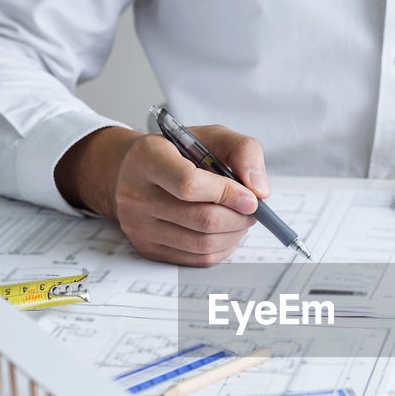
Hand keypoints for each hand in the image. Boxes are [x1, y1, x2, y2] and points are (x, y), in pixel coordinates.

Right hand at [55, 124, 268, 265]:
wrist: (138, 171)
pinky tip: (226, 232)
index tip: (251, 198)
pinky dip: (222, 248)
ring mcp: (138, 225)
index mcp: (148, 157)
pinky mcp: (148, 248)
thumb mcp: (211, 136)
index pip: (189, 184)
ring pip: (203, 244)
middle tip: (252, 210)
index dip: (228, 194)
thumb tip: (259, 190)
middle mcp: (135, 193)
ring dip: (234, 234)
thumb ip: (243, 151)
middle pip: (202, 219)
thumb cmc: (180, 153)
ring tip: (240, 219)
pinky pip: (197, 259)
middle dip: (239, 218)